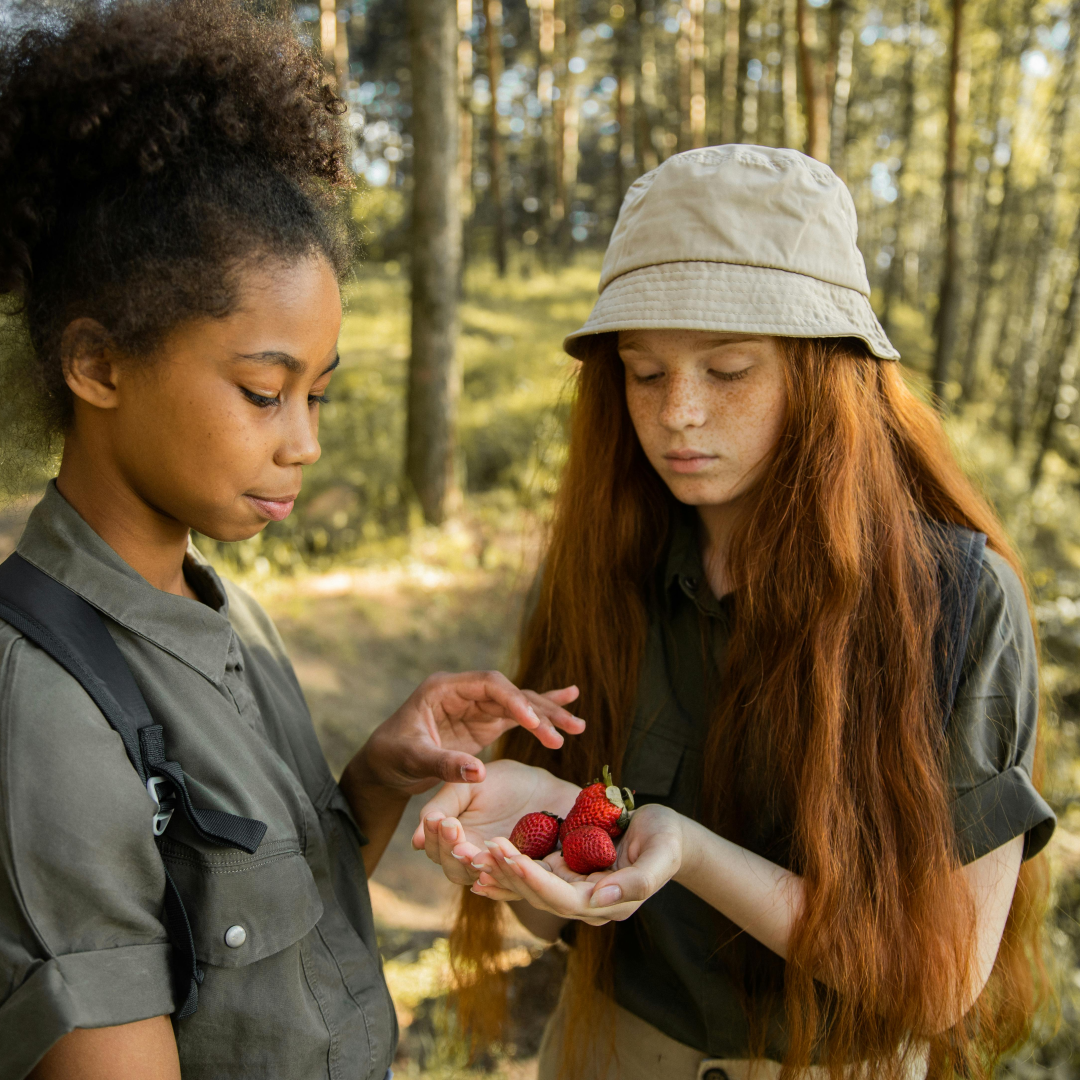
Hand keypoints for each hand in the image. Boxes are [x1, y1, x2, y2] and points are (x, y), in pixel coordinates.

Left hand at [347, 673, 583, 796]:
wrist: (384, 767)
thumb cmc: (392, 758)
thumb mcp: (413, 760)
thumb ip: (445, 764)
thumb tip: (480, 773)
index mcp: (444, 688)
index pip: (488, 685)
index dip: (513, 700)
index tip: (533, 722)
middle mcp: (464, 692)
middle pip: (510, 692)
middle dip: (541, 709)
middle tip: (570, 729)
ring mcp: (476, 706)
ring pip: (519, 704)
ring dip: (548, 715)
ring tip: (578, 726)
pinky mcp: (483, 723)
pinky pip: (517, 715)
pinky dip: (540, 714)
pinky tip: (569, 701)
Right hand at [411, 760, 579, 889]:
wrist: (551, 786)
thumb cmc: (508, 783)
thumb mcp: (472, 785)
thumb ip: (444, 805)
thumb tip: (415, 840)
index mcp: (458, 843)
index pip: (436, 851)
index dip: (435, 837)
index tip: (438, 818)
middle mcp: (478, 864)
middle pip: (455, 871)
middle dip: (452, 851)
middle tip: (453, 829)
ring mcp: (505, 872)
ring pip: (484, 879)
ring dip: (477, 863)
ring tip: (473, 849)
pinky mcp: (533, 877)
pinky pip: (519, 882)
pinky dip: (510, 873)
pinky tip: (506, 859)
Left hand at [468, 802, 687, 924]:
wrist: (665, 833)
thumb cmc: (667, 840)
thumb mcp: (661, 855)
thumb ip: (638, 881)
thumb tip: (600, 898)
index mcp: (606, 903)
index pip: (562, 899)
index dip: (533, 879)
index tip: (509, 856)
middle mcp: (585, 902)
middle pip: (539, 894)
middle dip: (510, 873)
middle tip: (483, 849)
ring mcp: (573, 887)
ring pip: (531, 885)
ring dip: (503, 871)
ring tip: (474, 854)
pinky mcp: (566, 871)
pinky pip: (533, 873)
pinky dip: (509, 866)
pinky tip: (484, 858)